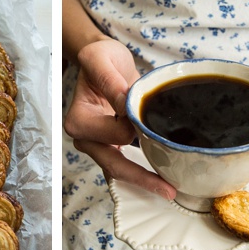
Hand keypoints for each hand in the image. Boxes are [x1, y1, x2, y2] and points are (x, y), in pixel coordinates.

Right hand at [64, 38, 176, 199]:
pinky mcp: (109, 146)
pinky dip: (140, 175)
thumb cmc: (100, 58)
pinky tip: (160, 181)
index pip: (113, 135)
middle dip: (141, 178)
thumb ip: (111, 81)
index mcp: (79, 119)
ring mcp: (97, 145)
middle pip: (113, 165)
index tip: (146, 113)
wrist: (103, 61)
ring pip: (119, 171)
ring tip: (169, 190)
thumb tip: (125, 106)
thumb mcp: (100, 58)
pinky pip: (123, 166)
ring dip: (142, 182)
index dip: (134, 129)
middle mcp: (85, 138)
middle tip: (169, 189)